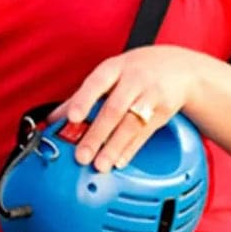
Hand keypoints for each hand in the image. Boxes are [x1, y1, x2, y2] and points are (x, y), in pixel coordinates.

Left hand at [48, 45, 209, 172]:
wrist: (178, 67)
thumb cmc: (134, 70)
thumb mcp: (109, 74)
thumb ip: (81, 96)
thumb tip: (52, 118)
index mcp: (113, 68)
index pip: (96, 84)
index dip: (83, 100)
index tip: (72, 118)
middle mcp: (133, 80)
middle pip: (114, 109)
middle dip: (96, 134)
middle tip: (82, 155)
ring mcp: (151, 96)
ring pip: (130, 125)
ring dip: (113, 147)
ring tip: (99, 164)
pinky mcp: (164, 112)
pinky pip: (145, 134)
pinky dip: (131, 149)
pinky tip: (119, 162)